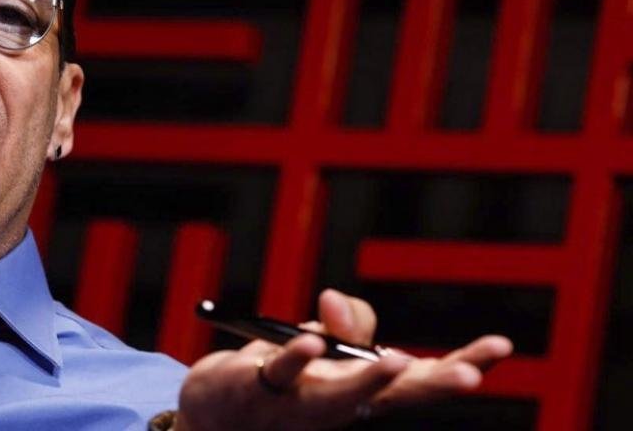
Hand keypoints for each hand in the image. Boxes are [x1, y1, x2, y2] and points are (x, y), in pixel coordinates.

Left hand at [175, 289, 512, 429]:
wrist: (215, 415)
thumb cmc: (286, 380)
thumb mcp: (326, 346)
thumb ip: (348, 320)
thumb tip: (332, 301)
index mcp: (362, 391)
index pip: (420, 378)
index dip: (462, 363)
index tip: (502, 346)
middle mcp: (339, 403)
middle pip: (390, 397)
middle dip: (433, 385)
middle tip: (470, 378)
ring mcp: (300, 403)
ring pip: (337, 395)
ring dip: (368, 379)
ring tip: (399, 361)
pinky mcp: (258, 388)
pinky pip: (279, 373)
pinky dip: (296, 358)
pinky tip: (311, 344)